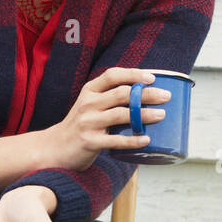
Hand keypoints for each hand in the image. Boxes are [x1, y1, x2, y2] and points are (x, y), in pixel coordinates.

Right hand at [47, 66, 171, 171]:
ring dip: (144, 115)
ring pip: (122, 115)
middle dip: (146, 94)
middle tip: (166, 97)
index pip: (112, 75)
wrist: (55, 148)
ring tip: (162, 115)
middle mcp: (87, 104)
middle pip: (122, 94)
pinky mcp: (89, 141)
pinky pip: (116, 140)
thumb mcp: (90, 106)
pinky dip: (133, 140)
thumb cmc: (80, 125)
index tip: (152, 78)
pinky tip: (146, 139)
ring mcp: (88, 122)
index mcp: (89, 91)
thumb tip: (146, 96)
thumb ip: (109, 99)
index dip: (133, 74)